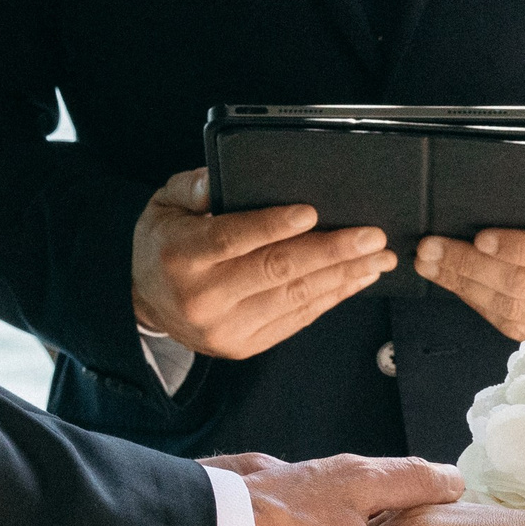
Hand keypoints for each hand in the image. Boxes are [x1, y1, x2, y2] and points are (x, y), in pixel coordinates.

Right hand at [131, 170, 394, 359]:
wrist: (147, 305)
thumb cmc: (165, 246)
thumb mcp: (164, 206)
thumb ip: (192, 188)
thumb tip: (218, 180)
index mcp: (182, 257)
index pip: (233, 240)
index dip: (273, 226)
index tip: (312, 212)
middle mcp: (204, 298)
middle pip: (276, 271)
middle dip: (330, 251)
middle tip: (370, 236)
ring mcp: (226, 328)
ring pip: (294, 298)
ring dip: (343, 276)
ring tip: (377, 258)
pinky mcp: (246, 345)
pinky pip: (297, 319)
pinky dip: (331, 298)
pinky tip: (356, 280)